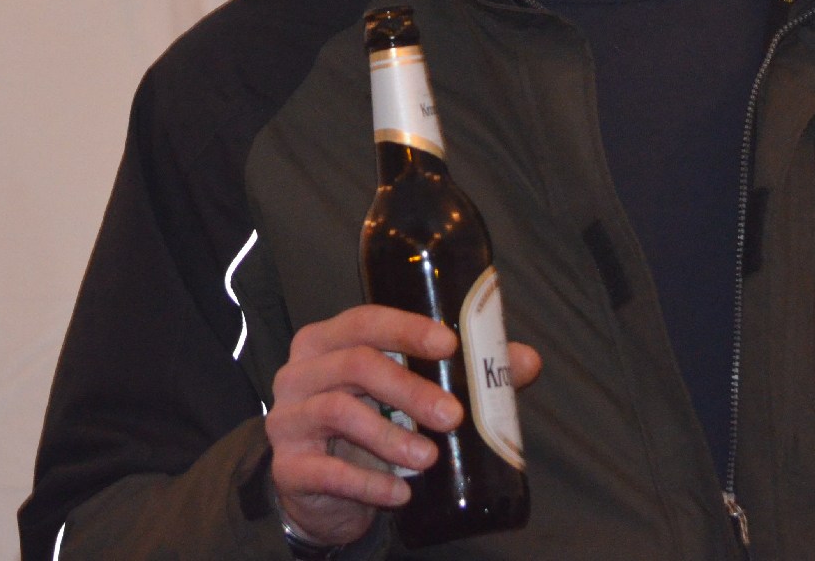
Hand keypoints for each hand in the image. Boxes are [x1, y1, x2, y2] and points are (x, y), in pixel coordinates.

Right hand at [265, 304, 541, 547]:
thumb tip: (526, 361)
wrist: (317, 489)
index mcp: (327, 342)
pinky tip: (400, 494)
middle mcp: (299, 372)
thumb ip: (463, 375)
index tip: (449, 345)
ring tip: (430, 459)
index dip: (406, 328)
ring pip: (339, 412)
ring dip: (391, 437)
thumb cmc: (367, 422)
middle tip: (453, 416)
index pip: (364, 320)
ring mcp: (287, 419)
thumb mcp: (405, 394)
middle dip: (409, 388)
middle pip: (355, 365)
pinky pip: (326, 471)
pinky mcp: (287, 467)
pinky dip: (368, 483)